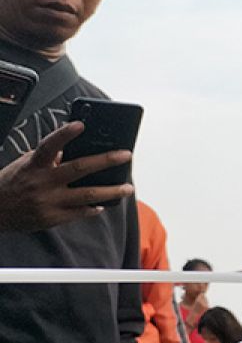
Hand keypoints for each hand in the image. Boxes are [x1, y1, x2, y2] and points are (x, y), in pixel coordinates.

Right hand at [0, 122, 132, 231]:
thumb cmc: (12, 183)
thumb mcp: (25, 165)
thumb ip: (48, 157)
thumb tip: (69, 149)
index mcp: (34, 165)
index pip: (49, 145)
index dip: (64, 134)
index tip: (81, 124)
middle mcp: (43, 182)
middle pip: (79, 168)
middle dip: (106, 161)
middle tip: (126, 155)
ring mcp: (49, 201)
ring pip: (87, 195)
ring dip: (111, 191)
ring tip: (128, 188)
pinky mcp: (52, 218)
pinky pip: (80, 213)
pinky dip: (94, 208)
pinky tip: (104, 204)